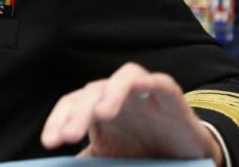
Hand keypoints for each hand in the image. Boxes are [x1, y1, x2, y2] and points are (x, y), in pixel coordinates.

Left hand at [41, 62, 223, 165]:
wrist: (188, 156)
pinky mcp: (169, 94)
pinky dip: (149, 82)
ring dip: (110, 93)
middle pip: (91, 94)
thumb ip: (89, 159)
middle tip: (69, 136)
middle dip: (77, 113)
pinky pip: (158, 81)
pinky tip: (141, 87)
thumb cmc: (145, 152)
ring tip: (102, 114)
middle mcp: (116, 96)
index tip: (49, 143)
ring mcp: (142, 93)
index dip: (57, 120)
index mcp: (97, 110)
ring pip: (121, 79)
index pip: (70, 105)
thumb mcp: (111, 159)